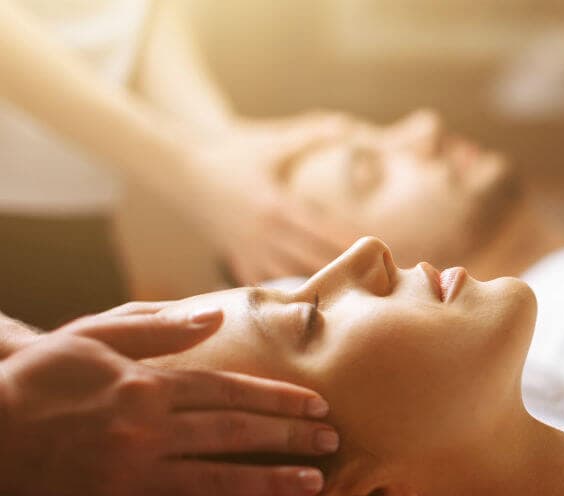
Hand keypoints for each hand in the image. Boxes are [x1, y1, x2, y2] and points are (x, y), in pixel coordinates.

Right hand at [0, 306, 338, 495]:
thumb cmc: (33, 379)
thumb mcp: (90, 337)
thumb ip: (155, 329)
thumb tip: (212, 318)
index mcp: (147, 387)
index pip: (230, 390)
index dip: (279, 398)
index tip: (318, 404)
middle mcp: (148, 431)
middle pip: (235, 433)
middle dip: (290, 437)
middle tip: (333, 441)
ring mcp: (130, 476)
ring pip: (214, 481)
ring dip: (268, 483)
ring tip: (312, 484)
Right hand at [180, 112, 360, 283]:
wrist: (180, 172)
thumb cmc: (231, 156)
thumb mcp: (271, 146)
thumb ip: (310, 136)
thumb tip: (346, 123)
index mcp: (277, 205)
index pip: (323, 231)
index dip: (351, 243)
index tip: (379, 251)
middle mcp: (264, 232)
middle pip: (313, 260)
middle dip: (343, 268)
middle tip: (373, 278)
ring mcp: (248, 249)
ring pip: (290, 280)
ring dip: (317, 284)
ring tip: (346, 291)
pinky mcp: (236, 260)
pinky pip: (265, 285)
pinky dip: (285, 292)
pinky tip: (308, 298)